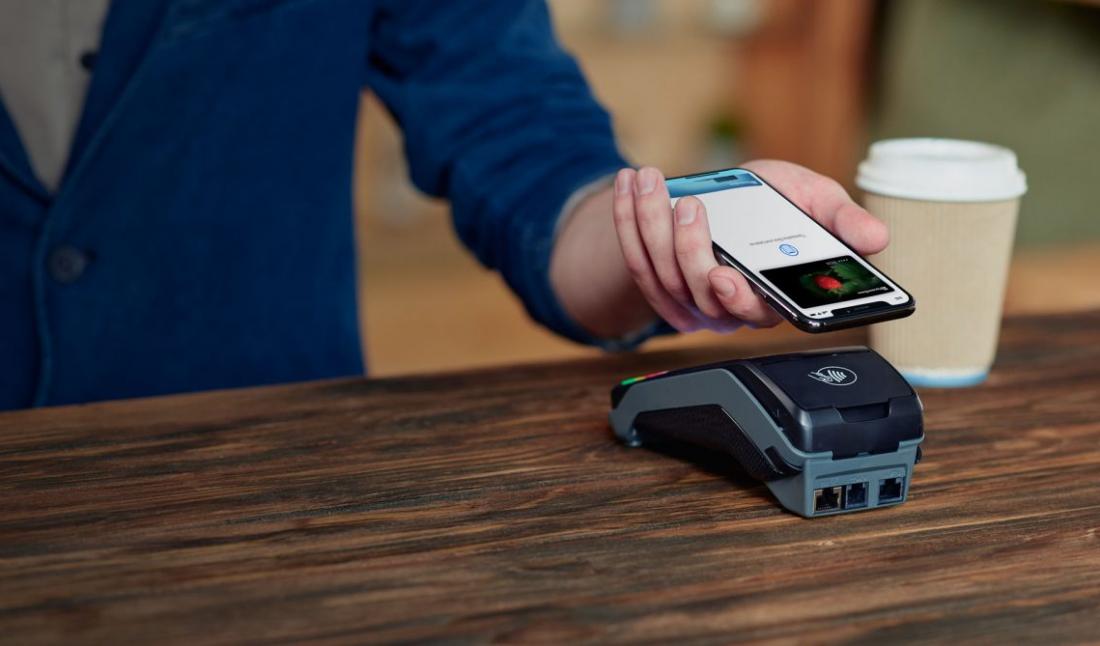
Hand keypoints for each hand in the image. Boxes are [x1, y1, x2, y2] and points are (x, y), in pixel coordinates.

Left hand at [610, 160, 888, 331]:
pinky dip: (627, 219)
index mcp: (771, 296)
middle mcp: (727, 306)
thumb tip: (876, 238)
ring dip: (651, 224)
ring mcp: (687, 298)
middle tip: (689, 206)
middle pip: (701, 292)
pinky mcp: (654, 284)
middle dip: (689, 248)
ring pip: (663, 273)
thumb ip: (840, 219)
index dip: (739, 300)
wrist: (724, 199)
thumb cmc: (775, 205)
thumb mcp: (814, 201)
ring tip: (652, 180)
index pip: (758, 312)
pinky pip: (636, 258)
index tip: (724, 276)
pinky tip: (629, 186)